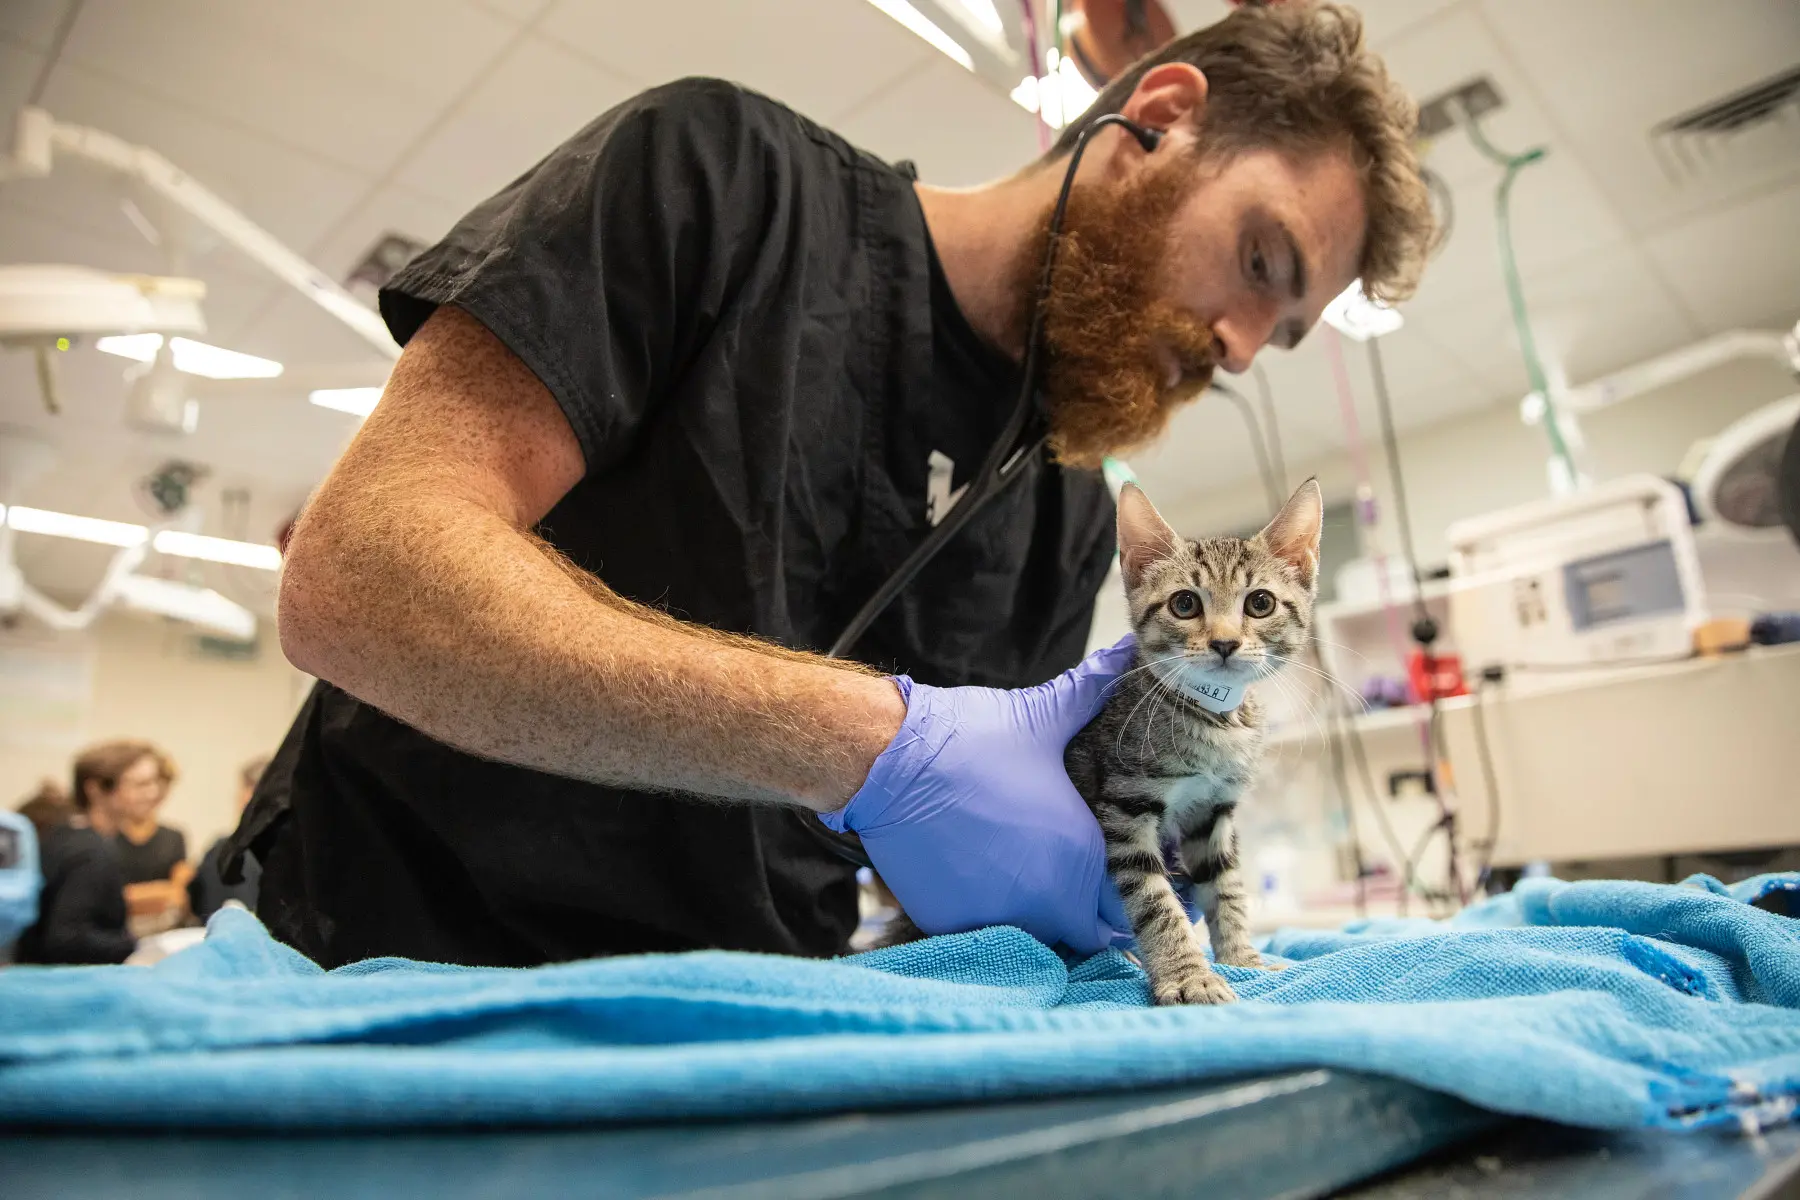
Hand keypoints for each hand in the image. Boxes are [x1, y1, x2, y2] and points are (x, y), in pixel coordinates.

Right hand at [821, 639, 1133, 952]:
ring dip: (1034, 911)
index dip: (1120, 895)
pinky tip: (976, 871)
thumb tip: (1130, 652)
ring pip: (1034, 931)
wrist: (888, 761)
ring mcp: (998, 916)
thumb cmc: (970, 739)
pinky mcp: (953, 923)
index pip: (1123, 908)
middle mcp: (1046, 898)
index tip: (1111, 877)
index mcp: (1081, 854)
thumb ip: (1093, 693)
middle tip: (1061, 873)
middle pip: (1082, 929)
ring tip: (1016, 868)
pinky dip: (986, 910)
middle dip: (1080, 909)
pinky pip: (986, 930)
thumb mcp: (1044, 716)